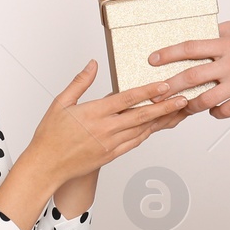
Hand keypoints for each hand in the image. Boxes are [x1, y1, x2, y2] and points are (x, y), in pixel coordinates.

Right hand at [16, 60, 188, 188]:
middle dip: (164, 107)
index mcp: (94, 113)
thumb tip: (92, 64)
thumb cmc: (50, 135)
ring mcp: (110, 144)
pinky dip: (147, 134)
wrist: (46, 165)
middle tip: (182, 99)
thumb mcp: (60, 102)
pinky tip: (155, 127)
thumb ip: (80, 82)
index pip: (127, 99)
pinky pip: (134, 143)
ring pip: (141, 130)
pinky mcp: (111, 155)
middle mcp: (106, 129)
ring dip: (160, 120)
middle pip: (141, 116)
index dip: (148, 91)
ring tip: (175, 112)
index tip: (164, 85)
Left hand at [150, 19, 229, 118]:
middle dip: (170, 87)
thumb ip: (221, 32)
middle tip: (156, 93)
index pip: (189, 48)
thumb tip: (203, 33)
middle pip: (191, 77)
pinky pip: (225, 111)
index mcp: (225, 44)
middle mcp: (229, 64)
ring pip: (205, 100)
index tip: (153, 60)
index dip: (168, 54)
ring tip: (182, 106)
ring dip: (189, 105)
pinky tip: (212, 111)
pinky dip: (215, 113)